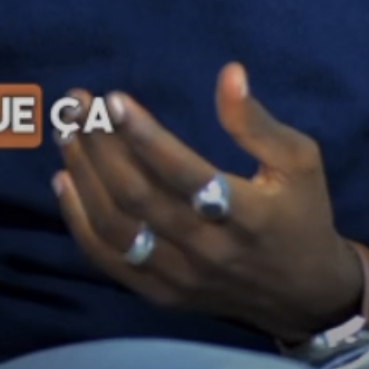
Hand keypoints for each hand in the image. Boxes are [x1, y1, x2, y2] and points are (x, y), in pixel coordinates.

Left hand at [52, 63, 368, 346]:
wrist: (304, 295)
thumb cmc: (303, 214)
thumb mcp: (300, 162)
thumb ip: (258, 123)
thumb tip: (229, 73)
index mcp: (248, 214)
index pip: (185, 174)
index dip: (145, 137)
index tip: (112, 100)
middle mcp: (209, 250)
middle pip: (139, 198)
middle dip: (100, 146)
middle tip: (76, 104)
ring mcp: (181, 277)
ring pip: (118, 228)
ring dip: (85, 177)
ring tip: (66, 132)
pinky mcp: (162, 294)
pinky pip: (110, 261)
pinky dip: (79, 222)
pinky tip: (64, 180)